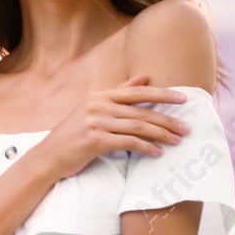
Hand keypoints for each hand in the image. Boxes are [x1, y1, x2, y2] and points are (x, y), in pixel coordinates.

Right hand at [29, 74, 190, 180]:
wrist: (49, 156)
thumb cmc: (73, 135)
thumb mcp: (93, 109)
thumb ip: (119, 93)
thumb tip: (143, 77)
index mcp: (100, 96)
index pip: (137, 92)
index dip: (162, 94)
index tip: (183, 99)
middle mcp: (98, 105)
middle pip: (141, 111)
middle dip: (167, 119)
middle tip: (186, 128)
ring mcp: (96, 122)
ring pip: (137, 126)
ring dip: (161, 135)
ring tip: (177, 141)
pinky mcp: (95, 140)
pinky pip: (128, 142)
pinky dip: (145, 147)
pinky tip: (157, 152)